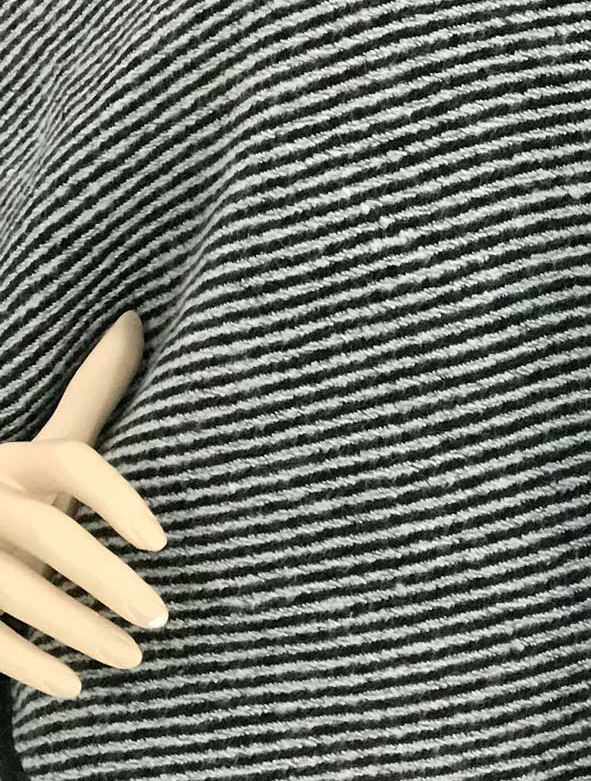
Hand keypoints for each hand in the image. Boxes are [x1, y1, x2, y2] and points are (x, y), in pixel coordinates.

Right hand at [0, 308, 169, 700]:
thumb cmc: (12, 481)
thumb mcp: (45, 439)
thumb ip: (93, 390)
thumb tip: (134, 319)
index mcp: (19, 457)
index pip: (74, 459)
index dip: (118, 498)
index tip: (161, 541)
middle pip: (56, 536)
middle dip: (108, 580)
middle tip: (161, 616)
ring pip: (23, 595)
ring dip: (79, 632)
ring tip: (132, 657)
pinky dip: (29, 667)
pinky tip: (72, 685)